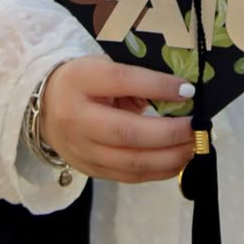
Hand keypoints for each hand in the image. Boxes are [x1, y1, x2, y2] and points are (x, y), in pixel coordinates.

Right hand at [39, 57, 195, 183]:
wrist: (44, 107)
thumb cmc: (83, 81)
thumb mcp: (103, 67)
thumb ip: (135, 80)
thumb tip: (178, 94)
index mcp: (81, 80)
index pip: (122, 81)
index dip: (158, 86)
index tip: (189, 89)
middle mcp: (77, 118)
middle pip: (128, 132)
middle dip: (170, 133)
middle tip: (198, 128)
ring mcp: (82, 149)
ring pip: (131, 162)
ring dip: (170, 157)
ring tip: (194, 147)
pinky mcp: (89, 170)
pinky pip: (128, 176)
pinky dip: (158, 171)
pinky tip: (177, 161)